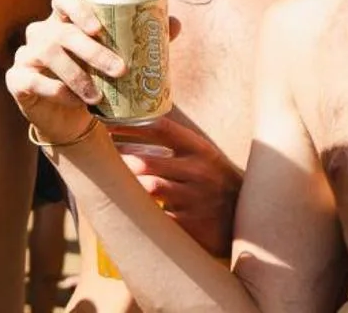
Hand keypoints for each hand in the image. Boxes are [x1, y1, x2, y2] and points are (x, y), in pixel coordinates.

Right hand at [5, 0, 128, 142]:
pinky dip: (55, 90)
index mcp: (64, 20)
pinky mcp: (17, 79)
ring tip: (97, 95)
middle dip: (92, 50)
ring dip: (76, 74)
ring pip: (45, 52)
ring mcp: (26, 54)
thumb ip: (141, 39)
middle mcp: (42, 32)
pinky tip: (75, 101)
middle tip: (119, 69)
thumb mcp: (116, 60)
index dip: (78, 7)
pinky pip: (31, 79)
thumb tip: (176, 24)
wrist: (71, 119)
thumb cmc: (94, 80)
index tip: (98, 28)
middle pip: (61, 30)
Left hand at [112, 114, 241, 255]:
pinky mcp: (191, 224)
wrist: (247, 218)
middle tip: (100, 157)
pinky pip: (158, 216)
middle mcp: (198, 171)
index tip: (106, 123)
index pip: (160, 129)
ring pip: (150, 189)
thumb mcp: (204, 156)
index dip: (129, 125)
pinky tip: (128, 207)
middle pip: (148, 162)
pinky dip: (142, 211)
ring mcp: (195, 199)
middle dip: (120, 160)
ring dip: (127, 185)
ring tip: (110, 181)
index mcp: (199, 149)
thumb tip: (136, 123)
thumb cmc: (216, 182)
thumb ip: (176, 142)